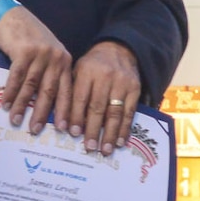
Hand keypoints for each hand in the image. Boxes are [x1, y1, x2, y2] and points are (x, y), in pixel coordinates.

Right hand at [0, 3, 72, 133]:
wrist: (14, 15)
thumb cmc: (31, 39)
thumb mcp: (48, 55)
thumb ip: (50, 74)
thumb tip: (45, 104)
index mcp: (65, 63)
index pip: (68, 91)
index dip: (67, 112)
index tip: (66, 130)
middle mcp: (56, 59)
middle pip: (50, 92)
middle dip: (43, 113)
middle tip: (36, 131)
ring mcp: (40, 55)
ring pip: (32, 86)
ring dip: (23, 105)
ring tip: (16, 120)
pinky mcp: (24, 51)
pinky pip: (16, 76)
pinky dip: (10, 92)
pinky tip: (6, 104)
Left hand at [67, 41, 141, 156]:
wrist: (119, 50)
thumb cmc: (92, 65)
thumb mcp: (77, 70)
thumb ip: (71, 91)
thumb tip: (64, 121)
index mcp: (86, 71)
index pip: (80, 97)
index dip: (76, 116)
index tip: (72, 133)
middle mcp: (105, 77)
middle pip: (98, 107)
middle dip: (93, 129)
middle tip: (89, 147)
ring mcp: (122, 84)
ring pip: (115, 112)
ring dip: (110, 133)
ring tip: (105, 150)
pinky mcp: (135, 89)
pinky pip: (130, 112)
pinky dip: (125, 128)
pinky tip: (121, 141)